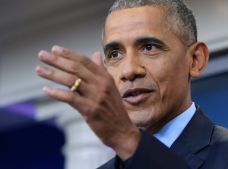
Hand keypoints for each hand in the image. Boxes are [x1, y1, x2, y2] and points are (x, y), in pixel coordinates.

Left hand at [36, 45, 139, 159]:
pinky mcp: (90, 109)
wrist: (122, 130)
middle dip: (57, 60)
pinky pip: (70, 98)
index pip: (84, 61)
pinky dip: (56, 93)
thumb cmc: (114, 109)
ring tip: (39, 70)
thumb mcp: (111, 86)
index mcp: (105, 77)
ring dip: (52, 74)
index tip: (55, 49)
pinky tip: (46, 89)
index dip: (68, 54)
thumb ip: (101, 70)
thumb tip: (95, 54)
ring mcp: (96, 96)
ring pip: (70, 80)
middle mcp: (101, 84)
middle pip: (75, 68)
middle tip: (42, 55)